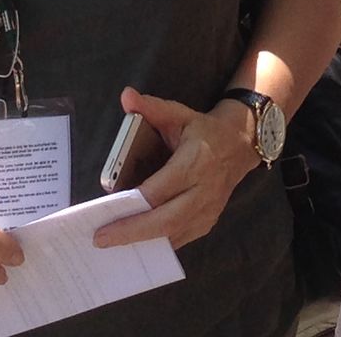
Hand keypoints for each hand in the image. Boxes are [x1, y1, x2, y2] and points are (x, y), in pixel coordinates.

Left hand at [93, 87, 259, 250]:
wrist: (239, 146)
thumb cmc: (202, 131)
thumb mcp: (179, 113)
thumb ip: (151, 107)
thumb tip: (126, 96)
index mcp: (196, 161)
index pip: (161, 189)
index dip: (134, 203)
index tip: (106, 211)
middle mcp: (204, 190)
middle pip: (167, 219)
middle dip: (132, 231)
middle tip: (101, 238)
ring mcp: (209, 210)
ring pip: (173, 233)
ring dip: (141, 241)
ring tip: (112, 245)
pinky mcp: (208, 222)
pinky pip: (180, 238)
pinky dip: (156, 242)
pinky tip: (134, 244)